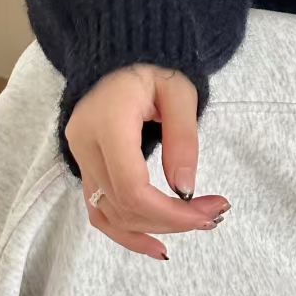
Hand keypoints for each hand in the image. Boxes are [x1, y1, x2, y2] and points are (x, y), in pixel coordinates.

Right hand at [65, 64, 229, 259]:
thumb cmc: (154, 65)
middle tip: (215, 214)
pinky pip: (99, 208)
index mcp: (107, 123)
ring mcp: (79, 156)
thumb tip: (185, 191)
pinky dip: (126, 229)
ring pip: (107, 214)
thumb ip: (183, 140)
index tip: (209, 212)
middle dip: (172, 220)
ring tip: (194, 229)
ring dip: (151, 230)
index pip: (131, 188)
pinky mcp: (85, 163)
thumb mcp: (180, 92)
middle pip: (122, 205)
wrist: (122, 51)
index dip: (170, 213)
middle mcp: (84, 144)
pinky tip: (156, 244)